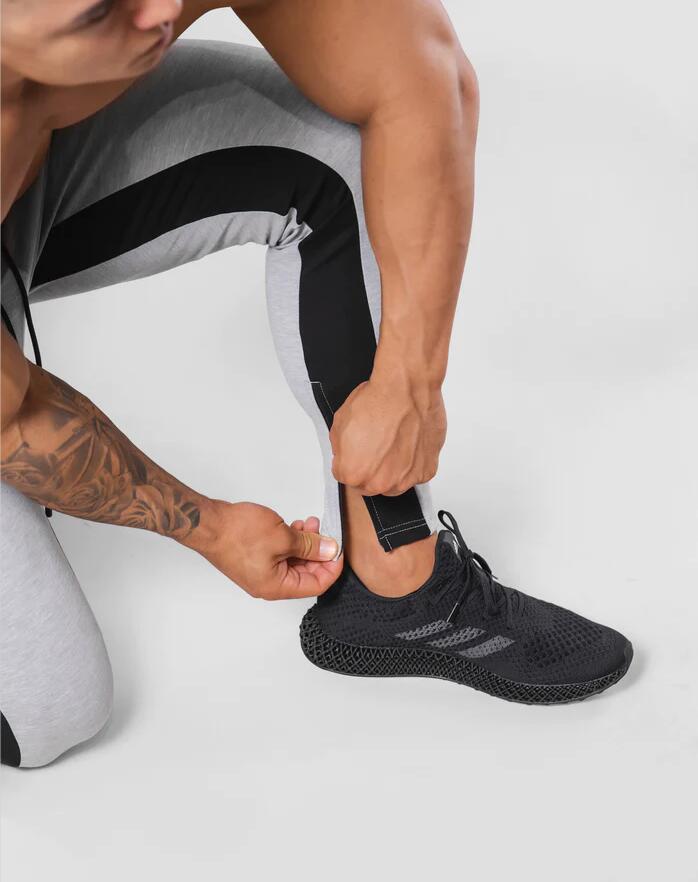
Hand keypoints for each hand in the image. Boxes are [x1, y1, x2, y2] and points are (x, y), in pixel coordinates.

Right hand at [184, 500, 342, 599]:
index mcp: (276, 587)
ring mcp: (261, 572)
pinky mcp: (255, 560)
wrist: (208, 524)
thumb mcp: (283, 537)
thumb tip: (329, 550)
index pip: (316, 585)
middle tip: (326, 532)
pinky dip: (293, 543)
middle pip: (306, 575)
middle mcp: (269, 585)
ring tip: (310, 524)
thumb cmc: (236, 533)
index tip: (339, 549)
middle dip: (319, 552)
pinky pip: (282, 556)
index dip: (332, 567)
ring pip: (294, 563)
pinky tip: (296, 527)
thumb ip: (310, 545)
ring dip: (306, 544)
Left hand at [329, 377, 445, 495]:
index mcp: (354, 473)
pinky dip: (412, 463)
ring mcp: (406, 479)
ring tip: (393, 445)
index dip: (349, 461)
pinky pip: (416, 475)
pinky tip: (409, 444)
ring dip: (392, 470)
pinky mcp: (426, 471)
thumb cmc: (377, 402)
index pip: (345, 477)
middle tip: (376, 447)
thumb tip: (345, 455)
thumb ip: (340, 449)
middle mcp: (381, 482)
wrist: (407, 388)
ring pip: (394, 484)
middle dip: (369, 469)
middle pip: (369, 485)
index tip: (356, 451)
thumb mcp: (340, 423)